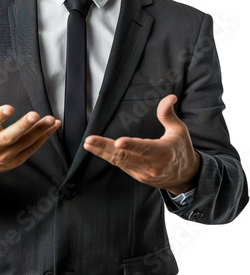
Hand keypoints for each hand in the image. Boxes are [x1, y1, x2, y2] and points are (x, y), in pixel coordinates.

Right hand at [0, 75, 60, 184]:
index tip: (9, 108)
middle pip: (9, 136)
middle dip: (22, 126)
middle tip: (34, 115)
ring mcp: (6, 154)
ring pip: (25, 142)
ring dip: (39, 130)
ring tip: (50, 119)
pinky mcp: (17, 159)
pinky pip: (33, 147)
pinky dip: (44, 136)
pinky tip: (53, 125)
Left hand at [84, 94, 199, 194]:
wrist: (186, 177)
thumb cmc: (182, 149)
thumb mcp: (178, 130)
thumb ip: (168, 114)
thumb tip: (170, 97)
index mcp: (163, 153)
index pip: (144, 148)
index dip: (130, 145)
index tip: (117, 142)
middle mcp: (152, 166)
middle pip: (125, 156)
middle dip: (105, 148)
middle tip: (90, 140)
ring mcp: (143, 173)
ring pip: (119, 162)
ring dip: (102, 152)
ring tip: (88, 144)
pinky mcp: (137, 176)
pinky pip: (121, 165)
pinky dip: (108, 157)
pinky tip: (97, 150)